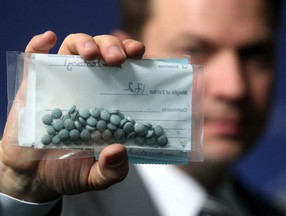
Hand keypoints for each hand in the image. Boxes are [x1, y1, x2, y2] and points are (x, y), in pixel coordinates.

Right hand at [0, 31, 144, 201]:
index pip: (125, 70)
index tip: (138, 53)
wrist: (31, 176)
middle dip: (111, 46)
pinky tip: (47, 40)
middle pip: (102, 52)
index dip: (132, 56)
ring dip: (84, 43)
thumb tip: (118, 150)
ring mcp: (61, 83)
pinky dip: (39, 46)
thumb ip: (111, 170)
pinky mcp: (34, 86)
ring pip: (73, 48)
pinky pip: (35, 58)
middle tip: (116, 59)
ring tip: (90, 54)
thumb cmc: (67, 170)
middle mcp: (87, 87)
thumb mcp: (95, 176)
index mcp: (107, 102)